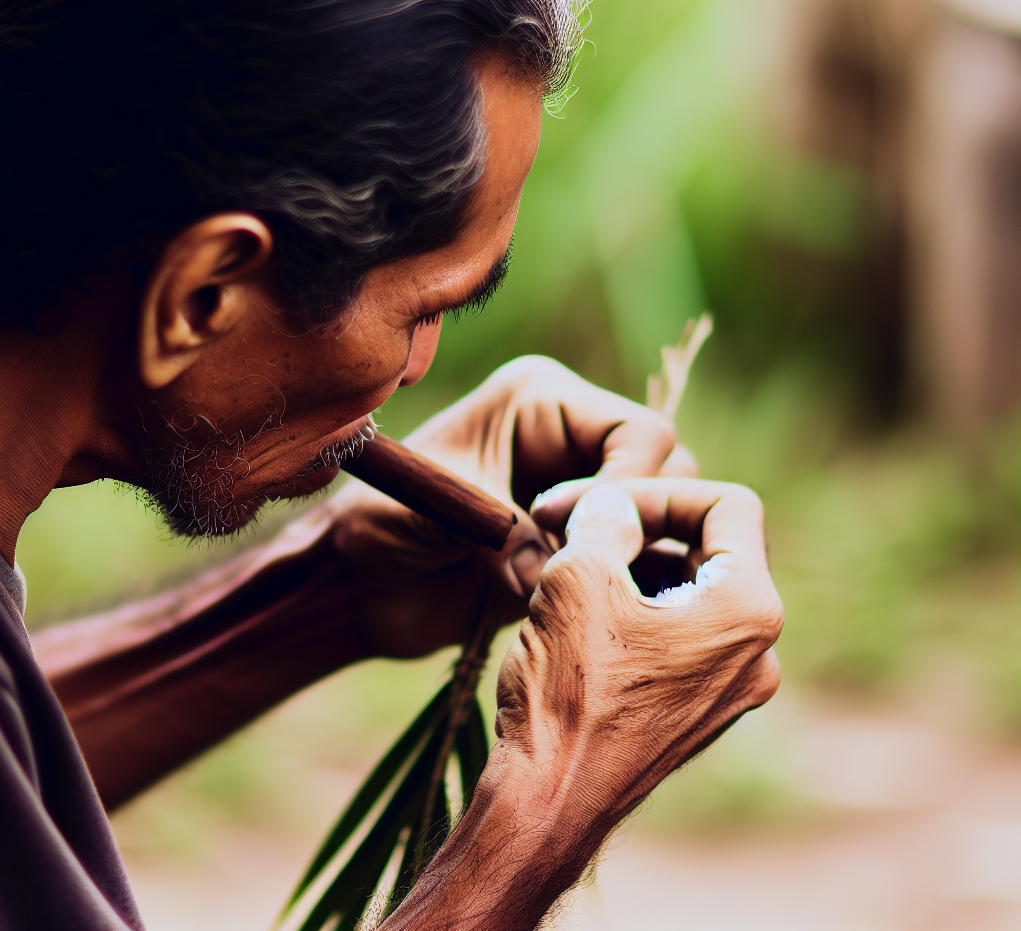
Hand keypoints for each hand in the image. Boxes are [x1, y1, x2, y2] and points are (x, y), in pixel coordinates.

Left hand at [327, 356, 696, 658]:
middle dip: (638, 527)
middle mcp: (572, 443)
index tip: (572, 532)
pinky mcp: (580, 550)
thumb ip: (500, 529)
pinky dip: (626, 592)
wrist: (354, 588)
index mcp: (542, 401)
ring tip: (587, 599)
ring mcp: (581, 497)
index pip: (639, 433)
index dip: (627, 486)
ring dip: (634, 564)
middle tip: (588, 574)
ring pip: (660, 525)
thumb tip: (555, 571)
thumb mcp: (435, 510)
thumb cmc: (378, 525)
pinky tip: (596, 618)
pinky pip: (637, 567)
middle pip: (667, 476)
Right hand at [379, 479, 781, 929]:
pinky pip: (676, 637)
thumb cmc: (567, 694)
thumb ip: (605, 518)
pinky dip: (633, 612)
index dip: (658, 490)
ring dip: (631, 568)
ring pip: (689, 592)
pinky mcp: (697, 713)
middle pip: (711, 548)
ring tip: (565, 568)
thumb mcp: (577, 576)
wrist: (547, 803)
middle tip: (572, 523)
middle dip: (641, 527)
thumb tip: (616, 503)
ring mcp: (731, 689)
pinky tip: (574, 616)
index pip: (727, 505)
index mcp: (750, 611)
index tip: (597, 501)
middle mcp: (759, 653)